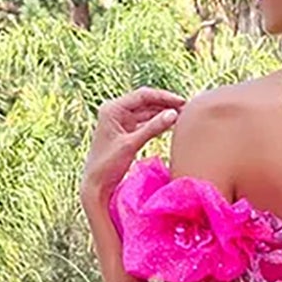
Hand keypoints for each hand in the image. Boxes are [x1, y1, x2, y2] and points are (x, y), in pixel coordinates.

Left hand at [81, 88, 183, 215]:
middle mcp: (115, 111)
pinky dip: (157, 124)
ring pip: (146, 112)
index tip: (181, 102)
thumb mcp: (131, 145)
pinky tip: (170, 124)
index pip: (142, 96)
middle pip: (145, 102)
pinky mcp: (125, 132)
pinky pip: (144, 123)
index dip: (163, 97)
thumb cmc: (108, 165)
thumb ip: (152, 128)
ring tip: (182, 116)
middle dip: (164, 104)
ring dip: (162, 113)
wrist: (96, 185)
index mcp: (112, 109)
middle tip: (186, 108)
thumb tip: (173, 113)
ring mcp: (120, 122)